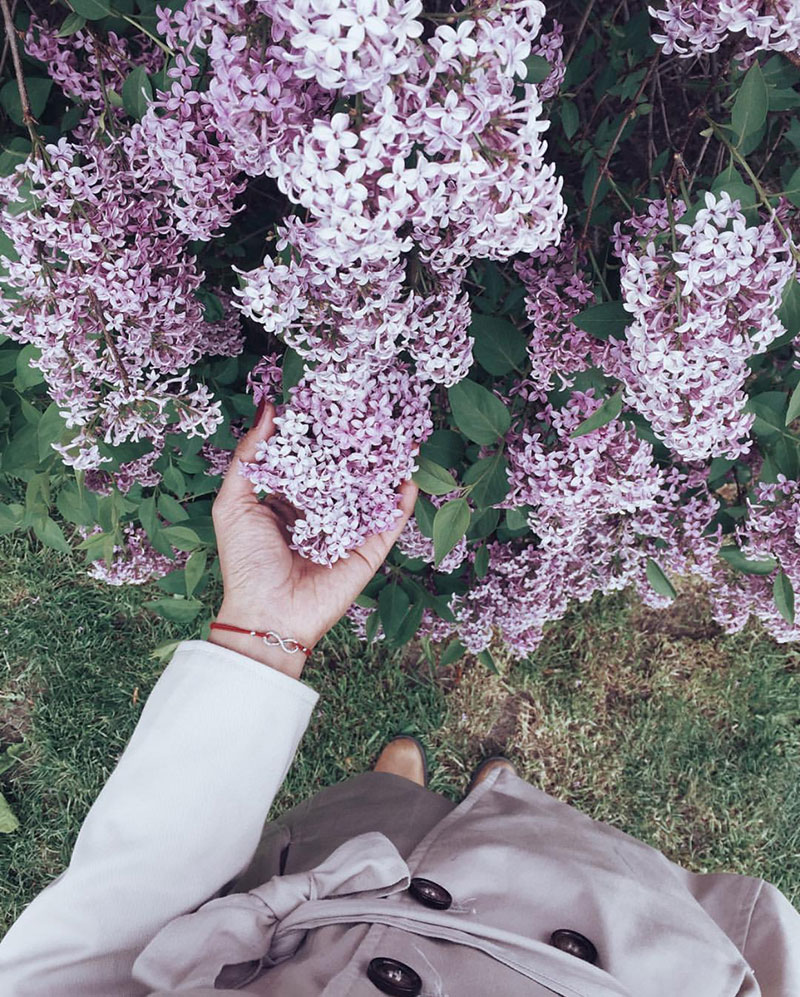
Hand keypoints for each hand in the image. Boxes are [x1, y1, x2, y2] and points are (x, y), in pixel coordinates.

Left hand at [209, 401, 417, 676]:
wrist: (268, 613)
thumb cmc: (245, 562)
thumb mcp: (235, 502)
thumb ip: (250, 455)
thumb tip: (270, 407)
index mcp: (288, 500)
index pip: (309, 459)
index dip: (320, 433)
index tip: (332, 399)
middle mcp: (321, 512)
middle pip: (344, 471)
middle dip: (358, 443)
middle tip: (374, 408)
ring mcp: (347, 532)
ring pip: (370, 492)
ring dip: (386, 466)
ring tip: (399, 434)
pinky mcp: (368, 552)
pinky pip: (388, 522)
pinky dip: (400, 500)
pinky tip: (408, 473)